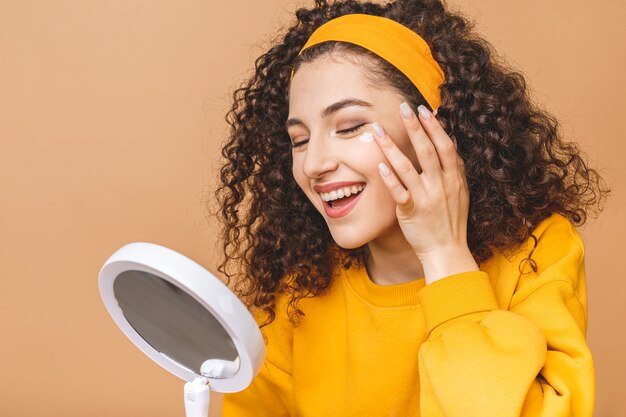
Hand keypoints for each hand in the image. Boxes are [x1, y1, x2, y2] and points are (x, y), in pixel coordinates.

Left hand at [372, 102, 474, 278]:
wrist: (447, 251)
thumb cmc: (451, 221)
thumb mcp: (460, 193)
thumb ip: (455, 169)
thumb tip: (449, 143)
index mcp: (455, 179)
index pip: (445, 147)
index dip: (434, 127)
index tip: (423, 109)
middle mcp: (441, 186)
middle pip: (426, 151)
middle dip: (414, 127)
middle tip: (402, 108)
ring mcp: (426, 198)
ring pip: (407, 167)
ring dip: (391, 147)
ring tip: (378, 130)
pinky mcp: (411, 211)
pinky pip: (399, 192)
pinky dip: (390, 178)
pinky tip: (379, 165)